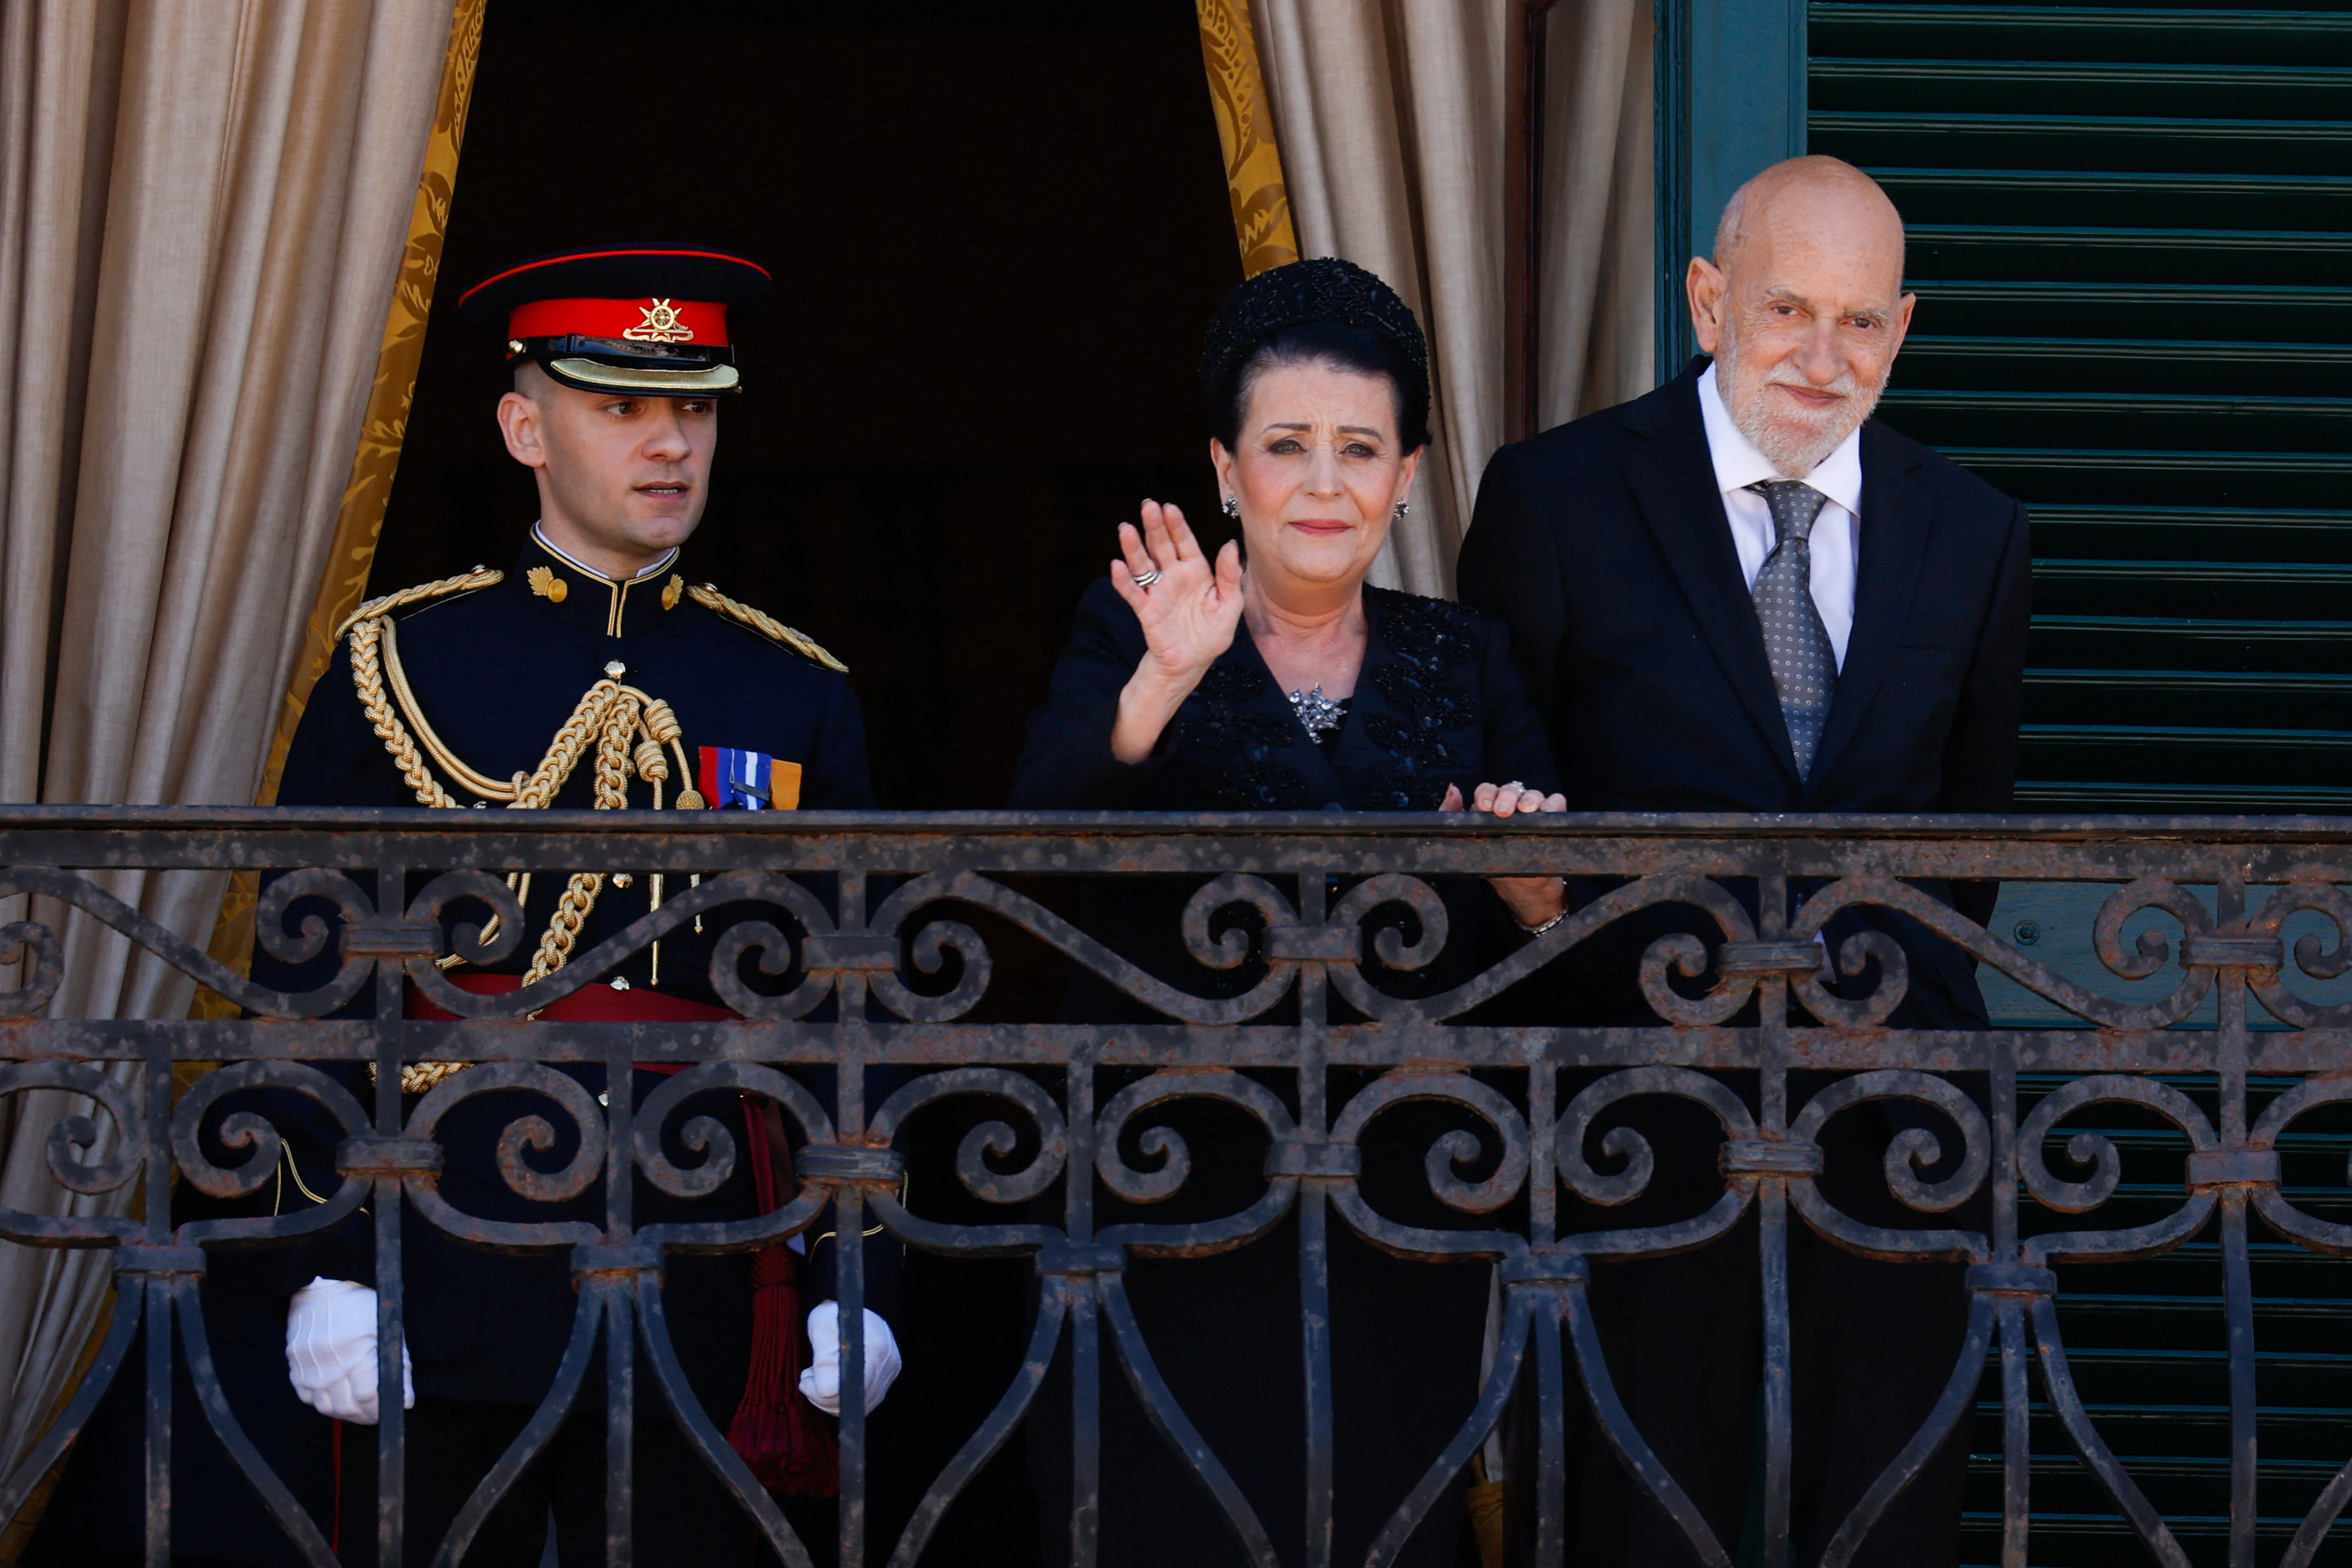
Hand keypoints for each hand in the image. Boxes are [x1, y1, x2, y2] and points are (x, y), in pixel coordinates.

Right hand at [285, 1277, 412, 1424]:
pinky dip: (323, 1403)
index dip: (378, 1409)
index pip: (366, 1396)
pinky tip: (337, 1396)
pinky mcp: (294, 1367)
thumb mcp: (387, 1331)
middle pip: (345, 1407)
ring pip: (325, 1407)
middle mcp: (328, 1364)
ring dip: (345, 1413)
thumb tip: (404, 1400)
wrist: (323, 1289)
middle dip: (364, 1416)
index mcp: (355, 1351)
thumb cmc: (361, 1306)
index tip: (386, 1410)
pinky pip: (307, 1397)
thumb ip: (398, 1368)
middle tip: (375, 1413)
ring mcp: (308, 1367)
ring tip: (359, 1409)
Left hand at [799, 1301, 901, 1415]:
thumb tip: (827, 1391)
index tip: (805, 1376)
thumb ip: (823, 1359)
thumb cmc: (832, 1316)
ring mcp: (889, 1375)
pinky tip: (828, 1383)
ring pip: (853, 1408)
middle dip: (819, 1395)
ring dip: (827, 1399)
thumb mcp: (821, 1328)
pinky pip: (858, 1405)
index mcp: (876, 1347)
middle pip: (849, 1402)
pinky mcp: (885, 1383)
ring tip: (815, 1377)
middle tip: (806, 1377)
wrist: (849, 1312)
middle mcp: (888, 1364)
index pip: (844, 1389)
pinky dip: (838, 1400)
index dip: (818, 1391)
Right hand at [1110, 500, 1244, 763]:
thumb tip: (1230, 545)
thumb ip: (1230, 576)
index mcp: (1196, 571)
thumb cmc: (1212, 633)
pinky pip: (1133, 593)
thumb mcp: (1230, 604)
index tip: (1169, 508)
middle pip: (1161, 546)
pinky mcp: (1146, 610)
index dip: (1177, 525)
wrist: (1194, 662)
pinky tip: (1116, 566)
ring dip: (1134, 547)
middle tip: (1147, 505)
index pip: (1185, 542)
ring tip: (1126, 529)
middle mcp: (1174, 576)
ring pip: (1143, 565)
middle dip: (1154, 526)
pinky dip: (1124, 581)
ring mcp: (1158, 592)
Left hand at [1441, 782, 1568, 929]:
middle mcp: (1513, 804)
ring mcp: (1534, 810)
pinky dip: (1553, 803)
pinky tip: (1547, 811)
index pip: (1488, 790)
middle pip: (1511, 789)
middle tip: (1503, 812)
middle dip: (1507, 797)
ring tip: (1526, 810)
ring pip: (1534, 793)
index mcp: (1491, 806)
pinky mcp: (1552, 818)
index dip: (1486, 794)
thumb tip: (1454, 789)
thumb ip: (1451, 815)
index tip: (1484, 807)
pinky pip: (1557, 801)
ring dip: (1530, 798)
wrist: (1518, 885)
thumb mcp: (1466, 839)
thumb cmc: (1491, 859)